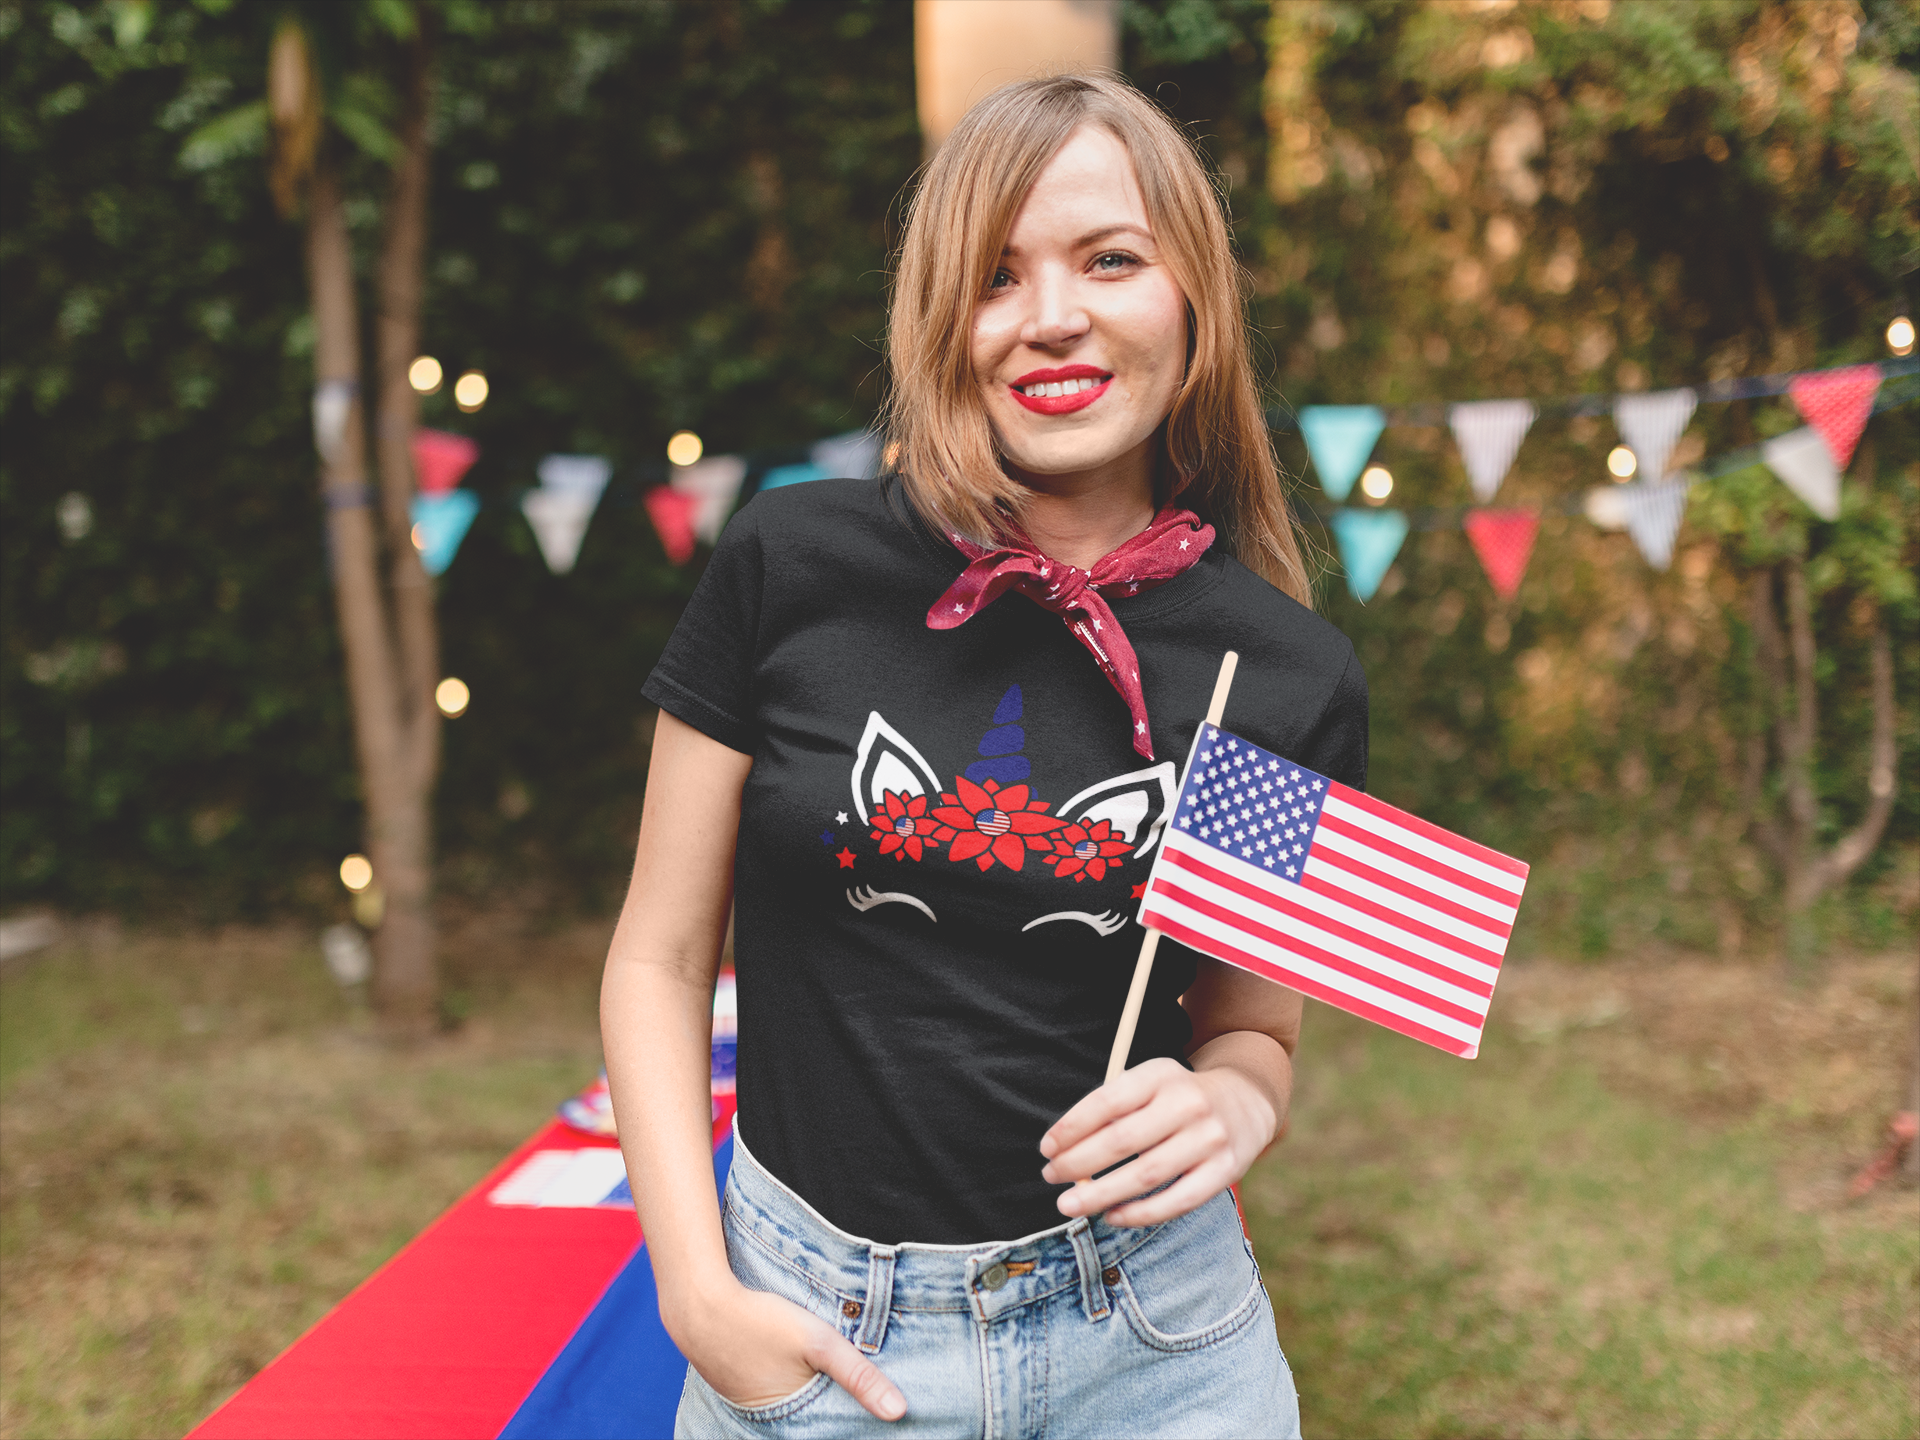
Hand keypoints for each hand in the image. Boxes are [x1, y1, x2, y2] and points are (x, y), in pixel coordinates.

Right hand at [679, 1280, 905, 1420]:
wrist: (699, 1306)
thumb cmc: (761, 1322)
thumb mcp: (819, 1343)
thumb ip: (859, 1376)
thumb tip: (899, 1411)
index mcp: (792, 1424)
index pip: (832, 1434)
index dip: (852, 1427)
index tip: (878, 1423)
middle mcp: (771, 1425)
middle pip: (815, 1425)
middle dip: (836, 1415)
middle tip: (863, 1403)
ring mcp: (753, 1409)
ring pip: (797, 1411)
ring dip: (815, 1403)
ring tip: (835, 1388)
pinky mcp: (743, 1389)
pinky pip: (778, 1398)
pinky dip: (794, 1390)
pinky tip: (803, 1374)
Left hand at [1039, 1056, 1276, 1227]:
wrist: (1246, 1102)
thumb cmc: (1177, 1097)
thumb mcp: (1149, 1083)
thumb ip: (1114, 1106)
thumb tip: (1063, 1148)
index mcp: (1161, 1074)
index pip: (1107, 1101)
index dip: (1071, 1127)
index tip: (1046, 1149)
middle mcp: (1188, 1103)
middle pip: (1122, 1140)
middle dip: (1078, 1163)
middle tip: (1050, 1177)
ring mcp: (1209, 1138)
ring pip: (1146, 1175)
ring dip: (1100, 1194)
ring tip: (1069, 1205)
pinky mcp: (1225, 1171)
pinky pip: (1177, 1201)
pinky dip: (1139, 1214)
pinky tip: (1111, 1216)